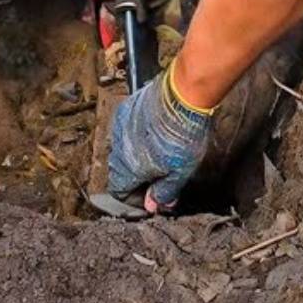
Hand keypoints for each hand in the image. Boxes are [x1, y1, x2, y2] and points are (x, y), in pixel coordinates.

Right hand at [105, 68, 214, 212]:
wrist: (182, 96)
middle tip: (159, 174)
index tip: (151, 194)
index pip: (119, 191)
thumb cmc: (183, 134)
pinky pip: (124, 130)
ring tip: (158, 151)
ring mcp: (120, 128)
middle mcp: (119, 149)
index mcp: (129, 168)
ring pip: (121, 149)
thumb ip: (164, 192)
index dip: (134, 198)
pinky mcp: (125, 110)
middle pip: (119, 171)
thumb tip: (153, 206)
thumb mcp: (180, 172)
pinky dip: (134, 136)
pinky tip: (152, 133)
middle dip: (136, 176)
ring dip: (135, 155)